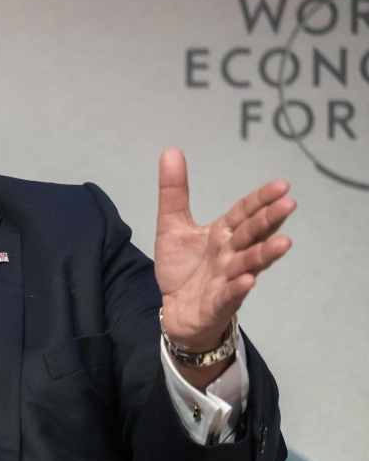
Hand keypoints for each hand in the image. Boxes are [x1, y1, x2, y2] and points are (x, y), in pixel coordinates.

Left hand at [154, 149, 294, 384]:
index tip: (281, 186)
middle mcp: (230, 255)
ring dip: (264, 254)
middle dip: (269, 221)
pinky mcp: (216, 304)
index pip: (244, 213)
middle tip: (288, 205)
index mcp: (222, 234)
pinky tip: (247, 280)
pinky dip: (238, 288)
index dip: (260, 200)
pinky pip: (228, 296)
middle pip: (251, 235)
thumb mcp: (171, 226)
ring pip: (247, 265)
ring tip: (283, 242)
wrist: (175, 310)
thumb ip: (174, 192)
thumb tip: (171, 150)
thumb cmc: (182, 267)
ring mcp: (226, 280)